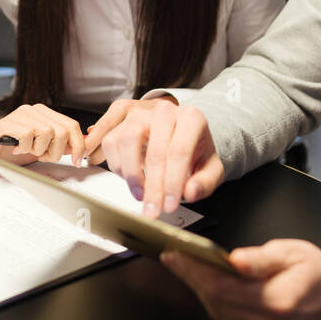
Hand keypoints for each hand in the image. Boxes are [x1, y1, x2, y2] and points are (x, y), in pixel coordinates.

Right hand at [0, 104, 98, 169]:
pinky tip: (16, 148)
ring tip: (28, 151)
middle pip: (63, 130)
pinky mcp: (10, 122)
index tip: (78, 161)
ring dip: (41, 150)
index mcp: (44, 114)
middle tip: (44, 157)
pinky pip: (29, 135)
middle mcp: (35, 110)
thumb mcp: (38, 148)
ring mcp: (22, 114)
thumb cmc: (7, 148)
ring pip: (49, 133)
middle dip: (58, 151)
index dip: (78, 145)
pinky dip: (25, 148)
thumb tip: (79, 149)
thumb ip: (58, 145)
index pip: (72, 125)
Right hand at [98, 98, 225, 216]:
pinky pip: (109, 140)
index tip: (169, 205)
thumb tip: (190, 192)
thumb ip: (205, 182)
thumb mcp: (211, 167)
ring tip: (139, 193)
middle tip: (152, 208)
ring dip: (130, 173)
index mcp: (191, 119)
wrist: (179, 132)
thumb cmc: (194, 150)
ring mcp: (140, 112)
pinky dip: (114, 162)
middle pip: (153, 150)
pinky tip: (125, 176)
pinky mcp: (121, 118)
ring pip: (126, 140)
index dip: (173, 182)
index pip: (179, 152)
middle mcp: (164, 111)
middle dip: (152, 186)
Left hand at [160, 240, 320, 319]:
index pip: (224, 288)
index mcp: (281, 302)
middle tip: (178, 259)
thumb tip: (235, 261)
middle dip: (195, 278)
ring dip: (205, 293)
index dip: (195, 271)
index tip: (175, 255)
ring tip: (195, 270)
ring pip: (220, 316)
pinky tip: (216, 291)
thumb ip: (261, 258)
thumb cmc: (313, 272)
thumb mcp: (291, 252)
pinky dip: (220, 308)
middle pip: (217, 303)